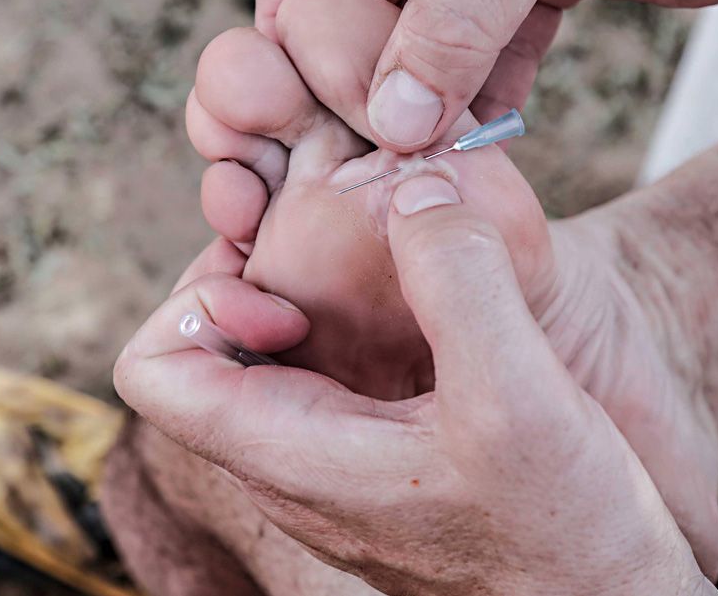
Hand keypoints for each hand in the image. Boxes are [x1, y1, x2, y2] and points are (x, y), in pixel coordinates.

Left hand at [115, 174, 717, 595]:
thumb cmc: (564, 530)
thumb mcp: (519, 396)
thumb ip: (461, 282)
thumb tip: (413, 187)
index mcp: (291, 457)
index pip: (153, 372)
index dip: (193, 299)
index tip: (286, 284)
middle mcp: (297, 467)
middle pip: (212, 352)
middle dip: (265, 274)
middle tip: (344, 237)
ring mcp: (340, 469)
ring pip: (279, 361)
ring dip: (320, 293)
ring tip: (395, 255)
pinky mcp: (388, 462)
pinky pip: (339, 377)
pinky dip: (366, 321)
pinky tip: (441, 299)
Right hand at [255, 0, 717, 151]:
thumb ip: (463, 9)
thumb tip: (393, 113)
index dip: (291, 14)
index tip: (299, 95)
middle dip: (358, 68)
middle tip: (368, 145)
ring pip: (422, 32)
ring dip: (420, 95)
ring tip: (422, 158)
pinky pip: (486, 52)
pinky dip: (478, 98)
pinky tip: (480, 143)